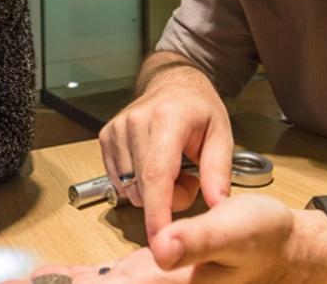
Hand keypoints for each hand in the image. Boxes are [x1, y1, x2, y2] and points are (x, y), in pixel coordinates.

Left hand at [16, 195, 326, 283]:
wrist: (281, 248)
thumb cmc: (264, 240)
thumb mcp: (236, 230)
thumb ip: (199, 241)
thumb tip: (164, 249)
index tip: (30, 281)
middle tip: (4, 283)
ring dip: (61, 282)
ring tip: (11, 280)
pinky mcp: (146, 274)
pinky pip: (105, 280)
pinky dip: (75, 277)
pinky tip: (45, 275)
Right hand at [98, 55, 233, 237]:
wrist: (172, 84)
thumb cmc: (199, 110)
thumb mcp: (221, 135)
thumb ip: (219, 173)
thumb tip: (218, 208)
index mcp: (168, 119)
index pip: (156, 174)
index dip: (157, 212)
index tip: (161, 242)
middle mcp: (136, 122)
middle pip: (144, 187)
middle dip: (168, 199)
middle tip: (188, 179)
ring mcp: (116, 129)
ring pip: (130, 188)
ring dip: (153, 192)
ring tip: (171, 168)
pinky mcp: (105, 137)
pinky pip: (119, 181)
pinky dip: (138, 184)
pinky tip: (152, 165)